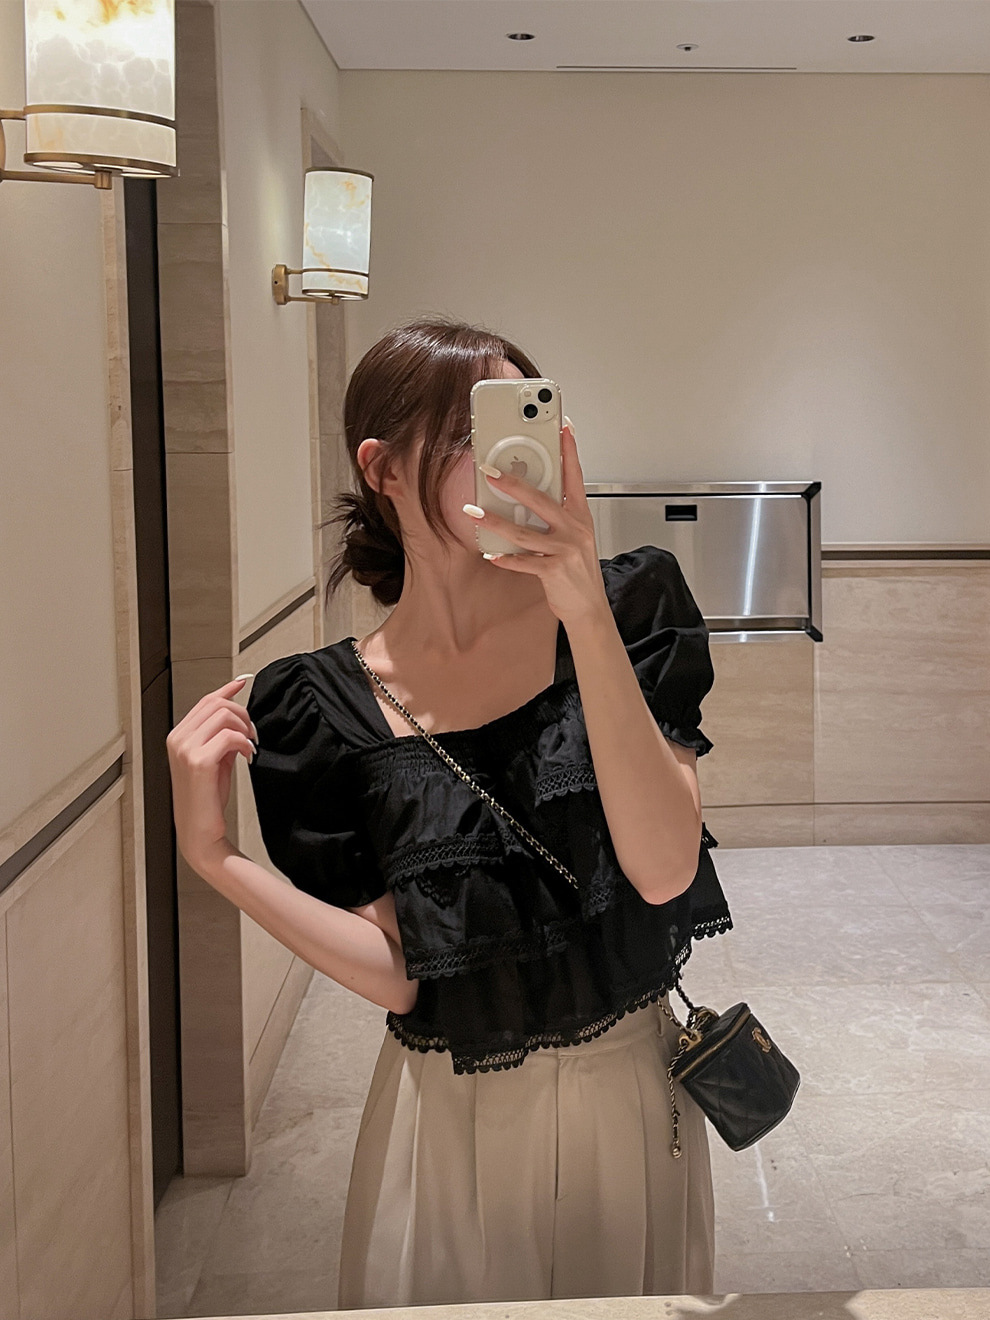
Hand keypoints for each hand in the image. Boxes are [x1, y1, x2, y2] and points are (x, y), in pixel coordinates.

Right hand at [166, 676, 257, 871]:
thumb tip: (237, 712)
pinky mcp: (198, 762)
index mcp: (178, 736)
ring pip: (224, 715)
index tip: (243, 682)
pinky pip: (230, 736)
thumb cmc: (207, 799)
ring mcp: (185, 749)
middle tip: (252, 736)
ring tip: (249, 747)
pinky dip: (244, 744)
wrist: (201, 832)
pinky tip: (247, 757)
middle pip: (216, 703)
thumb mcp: (215, 759)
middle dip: (242, 714)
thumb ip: (221, 735)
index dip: (227, 689)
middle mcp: (177, 739)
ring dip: (245, 728)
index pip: (205, 701)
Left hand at [464, 418, 609, 626]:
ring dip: (494, 522)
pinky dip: (504, 558)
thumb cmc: (579, 571)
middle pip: (540, 499)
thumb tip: (529, 499)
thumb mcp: (576, 537)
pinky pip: (523, 562)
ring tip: (474, 512)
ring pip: (523, 531)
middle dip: (512, 483)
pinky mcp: (553, 570)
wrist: (589, 607)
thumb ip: (557, 517)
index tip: (563, 428)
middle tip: (489, 471)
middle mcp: (574, 529)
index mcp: (579, 516)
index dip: (569, 451)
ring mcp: (564, 549)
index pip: (575, 476)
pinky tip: (490, 554)